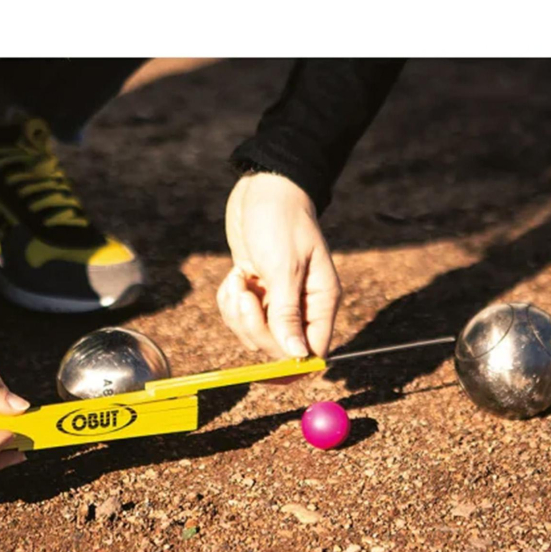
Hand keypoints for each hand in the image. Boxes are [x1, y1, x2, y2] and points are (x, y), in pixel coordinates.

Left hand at [218, 173, 341, 359]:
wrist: (263, 187)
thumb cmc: (280, 219)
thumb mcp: (284, 266)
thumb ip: (288, 313)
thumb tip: (298, 356)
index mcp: (321, 301)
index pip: (313, 352)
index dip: (289, 364)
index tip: (263, 358)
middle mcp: (302, 306)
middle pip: (278, 348)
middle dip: (253, 327)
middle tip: (245, 295)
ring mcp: (277, 301)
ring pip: (253, 334)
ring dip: (237, 313)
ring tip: (239, 278)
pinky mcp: (256, 294)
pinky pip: (238, 317)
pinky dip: (229, 302)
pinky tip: (235, 275)